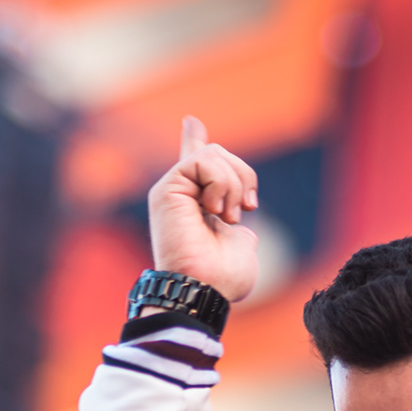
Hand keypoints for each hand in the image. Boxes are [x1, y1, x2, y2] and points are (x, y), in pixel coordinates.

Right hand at [148, 115, 260, 302]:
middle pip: (218, 153)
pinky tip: (214, 210)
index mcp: (196, 204)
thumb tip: (242, 221)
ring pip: (213, 154)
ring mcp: (172, 189)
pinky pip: (202, 160)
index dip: (193, 139)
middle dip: (244, 176)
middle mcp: (181, 194)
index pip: (194, 163)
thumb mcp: (240, 241)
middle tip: (243, 211)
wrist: (205, 289)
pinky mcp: (167, 188)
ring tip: (227, 216)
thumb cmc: (223, 278)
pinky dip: (220, 184)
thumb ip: (237, 223)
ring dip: (232, 184)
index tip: (191, 121)